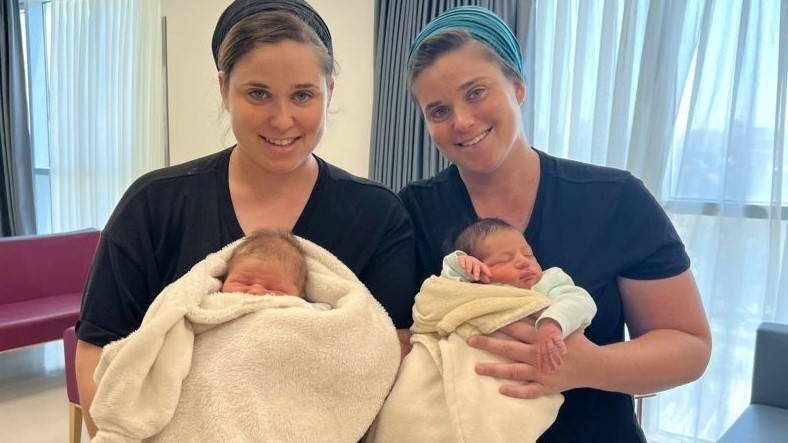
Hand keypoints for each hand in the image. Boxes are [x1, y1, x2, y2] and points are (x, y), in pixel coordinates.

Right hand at [457, 254, 490, 282]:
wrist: (462, 260)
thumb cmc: (471, 267)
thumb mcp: (476, 271)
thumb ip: (482, 276)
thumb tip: (488, 281)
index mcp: (478, 264)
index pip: (483, 266)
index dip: (486, 270)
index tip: (489, 275)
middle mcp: (473, 261)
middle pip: (476, 265)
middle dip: (476, 272)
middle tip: (476, 279)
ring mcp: (467, 259)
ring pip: (469, 262)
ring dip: (469, 268)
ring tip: (468, 274)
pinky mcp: (461, 258)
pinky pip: (462, 260)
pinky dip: (462, 263)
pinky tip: (462, 267)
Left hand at [467, 321, 592, 398]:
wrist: (594, 366)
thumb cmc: (576, 341)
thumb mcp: (563, 322)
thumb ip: (544, 313)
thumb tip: (527, 297)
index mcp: (541, 336)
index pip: (516, 327)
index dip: (498, 322)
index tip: (481, 318)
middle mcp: (538, 354)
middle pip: (509, 348)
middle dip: (488, 343)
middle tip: (470, 340)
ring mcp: (541, 372)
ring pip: (514, 371)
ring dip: (495, 369)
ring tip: (477, 368)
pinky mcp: (546, 387)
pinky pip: (529, 391)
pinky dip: (516, 392)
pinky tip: (501, 390)